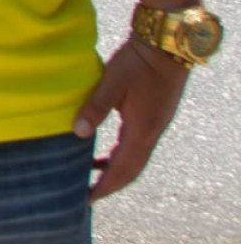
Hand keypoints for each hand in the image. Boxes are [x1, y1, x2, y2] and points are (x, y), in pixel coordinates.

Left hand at [71, 36, 189, 200]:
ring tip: (92, 174)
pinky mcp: (155, 116)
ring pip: (136, 158)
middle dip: (110, 184)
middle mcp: (151, 133)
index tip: (87, 198)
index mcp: (141, 130)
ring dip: (116, 169)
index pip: (122, 169)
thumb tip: (78, 134)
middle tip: (89, 194)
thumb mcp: (111, 83)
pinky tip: (107, 149)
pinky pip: (138, 145)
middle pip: (131, 170)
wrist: (165, 45)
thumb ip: (94, 107)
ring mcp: (156, 125)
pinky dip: (122, 154)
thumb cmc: (137, 62)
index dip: (105, 186)